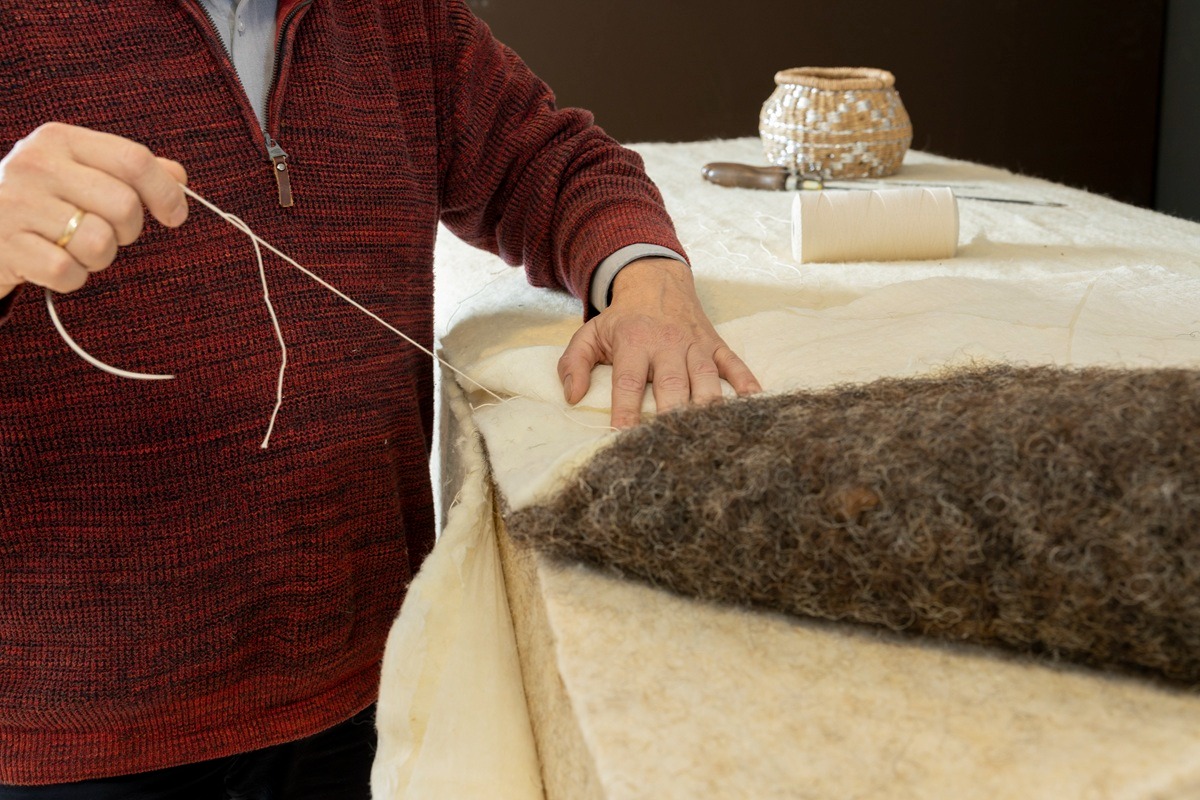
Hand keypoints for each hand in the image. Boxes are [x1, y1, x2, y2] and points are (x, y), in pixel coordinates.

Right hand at [0, 122, 188, 298]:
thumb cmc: (42, 200)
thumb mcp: (80, 172)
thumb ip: (130, 171)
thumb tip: (178, 176)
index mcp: (59, 140)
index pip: (134, 160)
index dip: (166, 192)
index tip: (175, 216)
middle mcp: (35, 165)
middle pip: (124, 205)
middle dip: (128, 230)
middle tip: (106, 232)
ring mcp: (15, 204)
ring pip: (100, 243)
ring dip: (98, 257)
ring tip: (73, 246)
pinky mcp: (6, 245)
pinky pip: (68, 272)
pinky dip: (71, 277)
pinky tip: (52, 263)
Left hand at [558, 257, 760, 427]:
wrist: (656, 281)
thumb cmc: (622, 319)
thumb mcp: (591, 333)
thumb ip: (575, 363)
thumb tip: (572, 397)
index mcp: (634, 342)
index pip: (629, 381)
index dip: (626, 410)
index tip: (623, 437)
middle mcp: (667, 344)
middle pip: (672, 384)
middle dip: (672, 415)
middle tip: (671, 445)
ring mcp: (695, 345)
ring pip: (705, 379)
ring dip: (707, 407)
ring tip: (709, 437)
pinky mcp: (716, 345)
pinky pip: (734, 364)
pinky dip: (746, 383)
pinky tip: (754, 404)